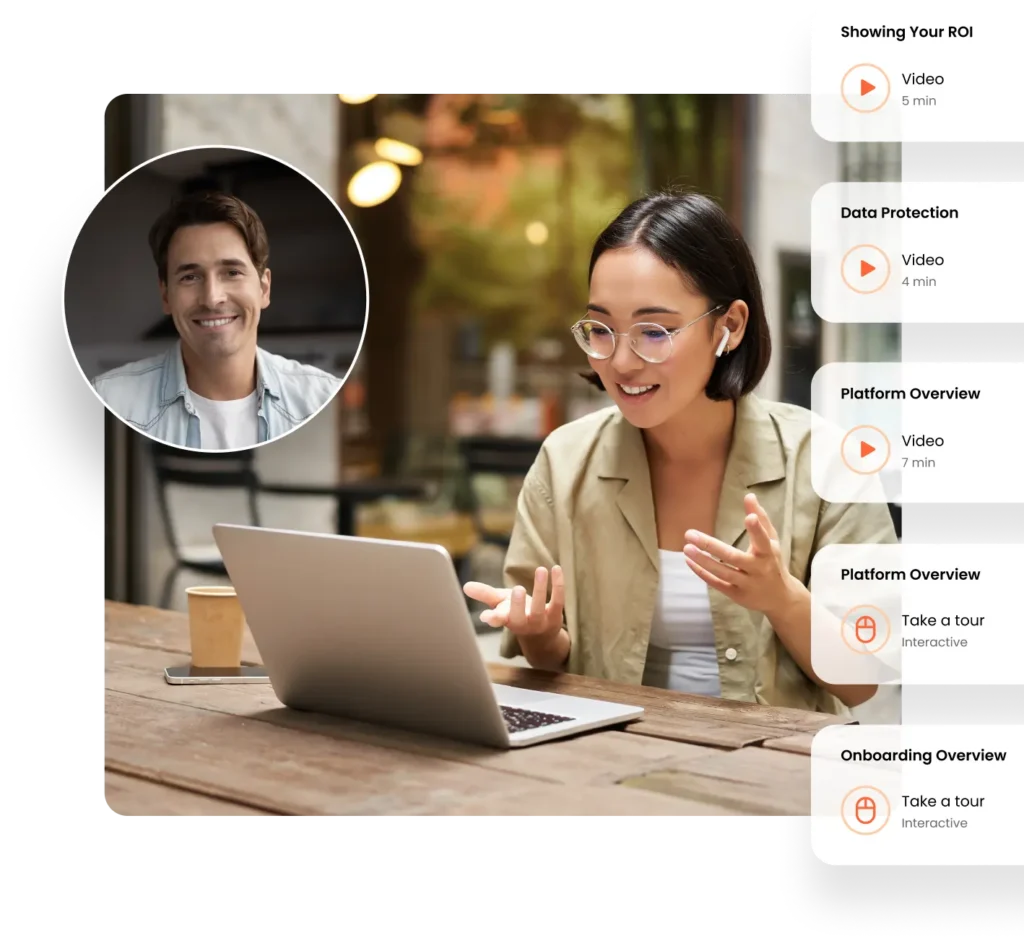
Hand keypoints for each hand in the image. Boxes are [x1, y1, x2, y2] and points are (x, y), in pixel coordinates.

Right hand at [463, 565, 564, 637]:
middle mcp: (522, 624)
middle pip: (519, 618)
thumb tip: (465, 586)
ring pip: (539, 608)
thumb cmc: (516, 615)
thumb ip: (484, 594)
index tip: (486, 616)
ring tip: (540, 570)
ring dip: (540, 589)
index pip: (498, 621)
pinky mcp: (555, 615)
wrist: (541, 636)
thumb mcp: (499, 604)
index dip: (493, 618)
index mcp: (506, 620)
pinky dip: (558, 584)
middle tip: (517, 590)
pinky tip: (556, 568)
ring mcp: (540, 621)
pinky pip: (558, 600)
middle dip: (517, 605)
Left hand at [682, 493, 802, 617]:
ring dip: (702, 560)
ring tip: (686, 547)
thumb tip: (749, 495)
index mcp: (768, 553)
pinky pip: (717, 584)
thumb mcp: (772, 541)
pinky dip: (702, 573)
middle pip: (733, 557)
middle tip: (689, 533)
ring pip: (722, 572)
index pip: (763, 540)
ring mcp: (747, 584)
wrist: (780, 598)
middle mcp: (758, 569)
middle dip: (711, 546)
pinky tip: (689, 561)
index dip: (757, 530)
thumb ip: (761, 519)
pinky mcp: (736, 595)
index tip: (749, 517)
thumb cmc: (773, 562)